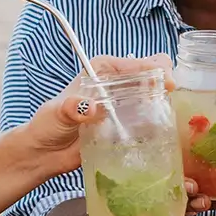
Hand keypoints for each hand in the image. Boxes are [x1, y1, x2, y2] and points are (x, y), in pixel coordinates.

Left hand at [23, 54, 175, 174]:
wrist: (45, 153)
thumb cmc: (48, 126)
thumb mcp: (57, 113)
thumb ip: (71, 108)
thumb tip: (89, 107)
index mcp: (103, 70)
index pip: (137, 63)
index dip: (155, 70)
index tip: (166, 84)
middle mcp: (117, 84)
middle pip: (152, 75)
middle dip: (165, 83)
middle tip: (170, 98)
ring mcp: (124, 105)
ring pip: (154, 97)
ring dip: (164, 103)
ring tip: (170, 116)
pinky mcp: (127, 126)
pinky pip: (149, 121)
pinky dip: (158, 124)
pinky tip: (162, 132)